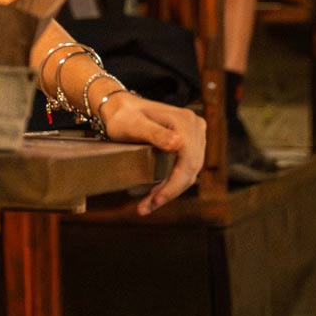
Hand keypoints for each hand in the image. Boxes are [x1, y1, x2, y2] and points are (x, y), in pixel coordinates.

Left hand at [98, 89, 205, 213]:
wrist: (120, 108)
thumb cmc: (123, 116)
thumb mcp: (133, 125)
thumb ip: (154, 133)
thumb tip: (179, 144)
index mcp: (185, 122)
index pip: (187, 162)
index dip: (173, 186)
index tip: (155, 201)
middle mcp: (195, 126)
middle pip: (190, 169)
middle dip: (170, 192)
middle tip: (147, 207)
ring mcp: (195, 134)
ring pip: (189, 171)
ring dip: (171, 190)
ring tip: (149, 204)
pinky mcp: (191, 141)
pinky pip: (186, 167)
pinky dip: (173, 182)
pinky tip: (158, 193)